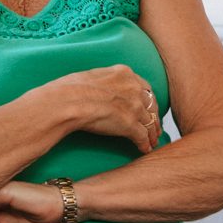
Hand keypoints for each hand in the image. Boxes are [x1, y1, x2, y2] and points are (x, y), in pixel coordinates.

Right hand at [42, 64, 160, 153]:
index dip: (147, 101)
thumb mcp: (93, 75)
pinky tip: (145, 149)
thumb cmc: (70, 88)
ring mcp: (133, 106)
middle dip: (154, 117)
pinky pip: (143, 137)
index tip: (147, 108)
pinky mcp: (129, 124)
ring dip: (152, 133)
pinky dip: (145, 144)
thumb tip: (102, 89)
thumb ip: (106, 82)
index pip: (144, 88)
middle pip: (151, 105)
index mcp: (124, 74)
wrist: (67, 101)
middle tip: (154, 127)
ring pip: (150, 122)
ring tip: (152, 141)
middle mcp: (133, 88)